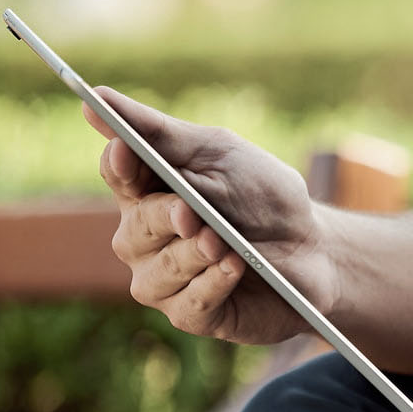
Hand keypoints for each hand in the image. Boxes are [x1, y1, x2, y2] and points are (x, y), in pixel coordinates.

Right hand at [88, 88, 338, 343]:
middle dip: (163, 218)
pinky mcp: (194, 314)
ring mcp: (165, 280)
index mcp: (148, 190)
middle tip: (191, 213)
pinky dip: (213, 285)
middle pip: (134, 228)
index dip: (120, 164)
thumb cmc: (264, 198)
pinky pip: (188, 305)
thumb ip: (160, 133)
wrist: (316, 250)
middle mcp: (145, 239)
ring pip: (157, 273)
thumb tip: (96, 97)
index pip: (117, 173)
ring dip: (192, 255)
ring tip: (223, 242)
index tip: (128, 151)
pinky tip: (235, 267)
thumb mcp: (220, 154)